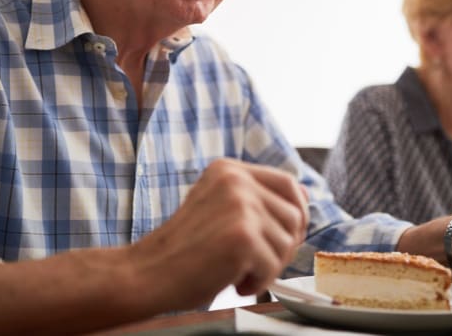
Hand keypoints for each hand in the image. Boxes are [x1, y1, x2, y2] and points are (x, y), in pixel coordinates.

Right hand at [128, 159, 308, 310]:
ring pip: (287, 243)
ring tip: (238, 270)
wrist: (147, 273)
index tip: (289, 235)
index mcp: (229, 170)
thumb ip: (255, 198)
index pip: (288, 183)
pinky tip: (234, 281)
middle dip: (284, 246)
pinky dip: (258, 282)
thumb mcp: (219, 208)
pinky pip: (273, 266)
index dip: (298, 212)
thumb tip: (305, 197)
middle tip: (257, 262)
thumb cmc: (184, 249)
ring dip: (268, 266)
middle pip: (294, 215)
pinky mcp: (242, 236)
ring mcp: (240, 206)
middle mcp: (236, 180)